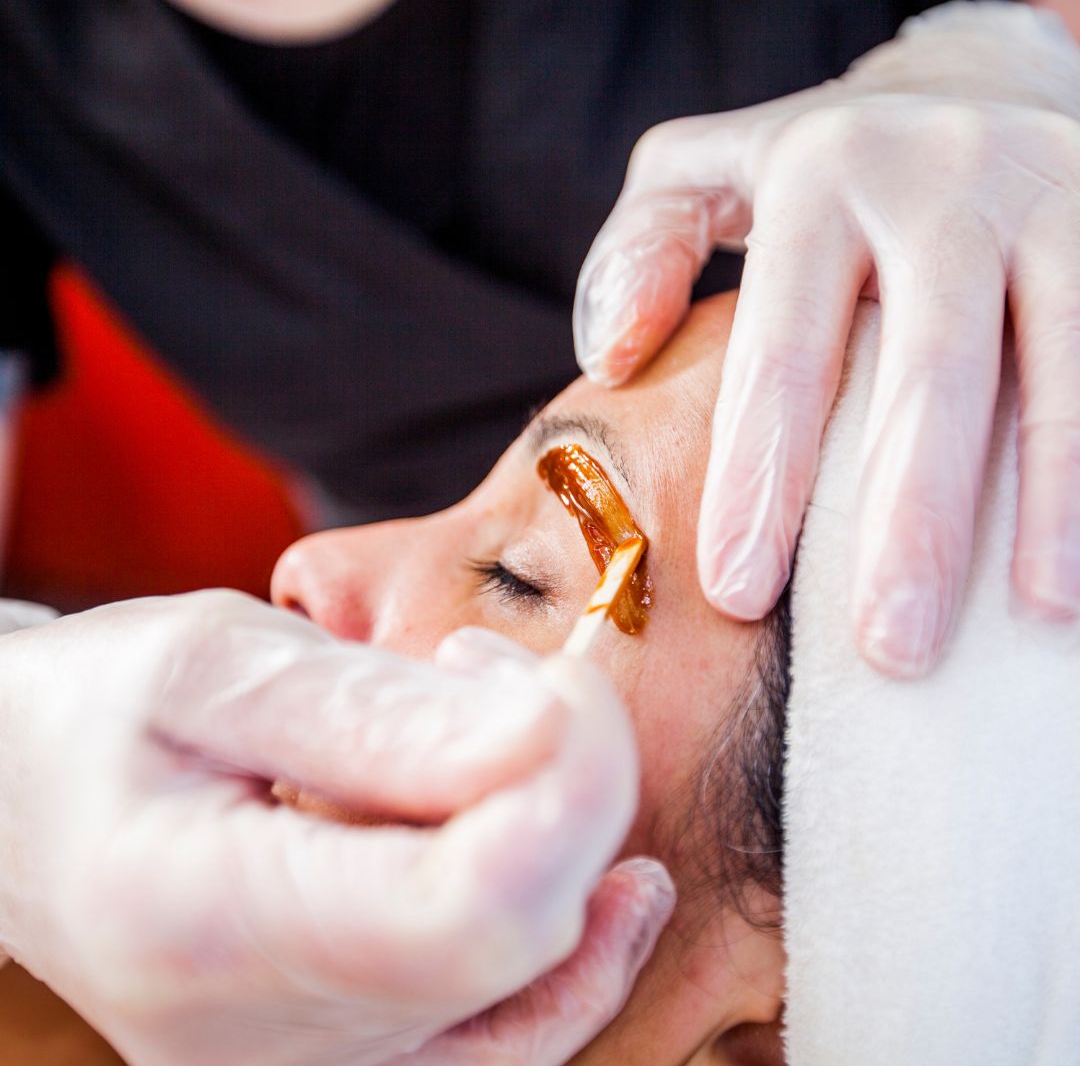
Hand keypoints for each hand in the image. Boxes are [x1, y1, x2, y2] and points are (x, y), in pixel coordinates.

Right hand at [0, 591, 672, 1064]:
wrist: (24, 795)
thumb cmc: (99, 709)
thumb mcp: (216, 664)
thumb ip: (378, 713)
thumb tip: (550, 737)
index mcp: (206, 925)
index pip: (469, 910)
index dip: (567, 788)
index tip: (558, 682)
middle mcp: (260, 1046)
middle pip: (519, 941)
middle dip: (572, 787)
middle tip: (503, 677)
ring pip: (536, 986)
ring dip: (567, 842)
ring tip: (501, 734)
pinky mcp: (351, 1060)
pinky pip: (513, 1032)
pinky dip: (570, 937)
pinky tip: (600, 873)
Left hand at [575, 0, 1079, 675]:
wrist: (967, 82)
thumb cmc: (813, 166)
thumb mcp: (702, 175)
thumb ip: (640, 252)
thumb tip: (611, 357)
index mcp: (819, 175)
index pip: (781, 352)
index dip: (759, 477)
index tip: (740, 591)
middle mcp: (944, 177)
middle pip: (927, 374)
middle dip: (909, 522)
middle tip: (890, 650)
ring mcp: (1054, 193)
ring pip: (1060, 365)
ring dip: (1051, 500)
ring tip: (1037, 616)